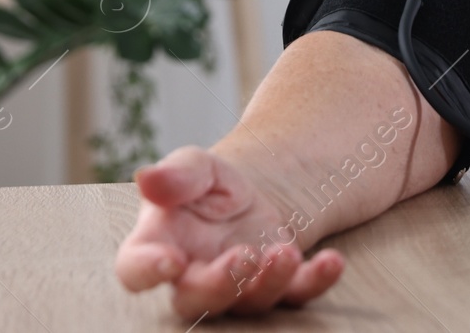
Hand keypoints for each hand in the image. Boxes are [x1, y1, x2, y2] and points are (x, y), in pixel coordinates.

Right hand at [115, 145, 344, 317]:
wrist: (258, 190)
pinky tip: (333, 261)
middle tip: (244, 256)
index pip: (136, 269)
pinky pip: (297, 294)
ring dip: (271, 282)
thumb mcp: (195, 165)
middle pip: (194, 301)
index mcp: (159, 245)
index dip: (147, 271)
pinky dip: (316, 281)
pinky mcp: (279, 286)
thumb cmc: (209, 183)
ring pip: (248, 304)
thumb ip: (176, 174)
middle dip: (219, 285)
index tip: (170, 262)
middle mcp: (193, 277)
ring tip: (287, 251)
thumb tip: (148, 177)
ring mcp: (238, 287)